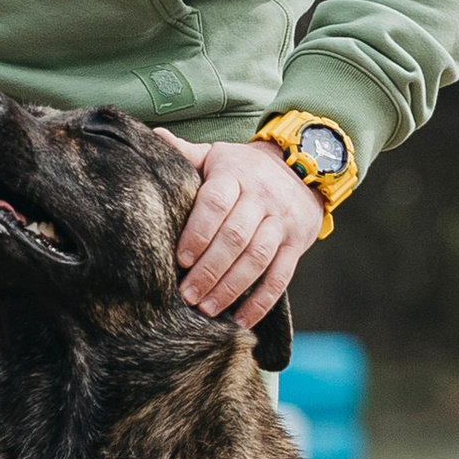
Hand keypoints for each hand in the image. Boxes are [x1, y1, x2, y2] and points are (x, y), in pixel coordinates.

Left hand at [166, 133, 323, 329]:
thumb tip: (154, 138)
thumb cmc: (245, 168)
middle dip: (209, 269)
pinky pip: (281, 277)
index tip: (179, 259)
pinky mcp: (296, 244)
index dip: (197, 232)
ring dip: (232, 288)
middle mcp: (261, 198)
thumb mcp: (218, 155)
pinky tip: (242, 320)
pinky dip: (262, 302)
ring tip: (207, 309)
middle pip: (235, 237)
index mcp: (236, 176)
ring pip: (257, 259)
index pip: (215, 204)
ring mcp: (281, 223)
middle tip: (186, 295)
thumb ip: (186, 153)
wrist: (304, 167)